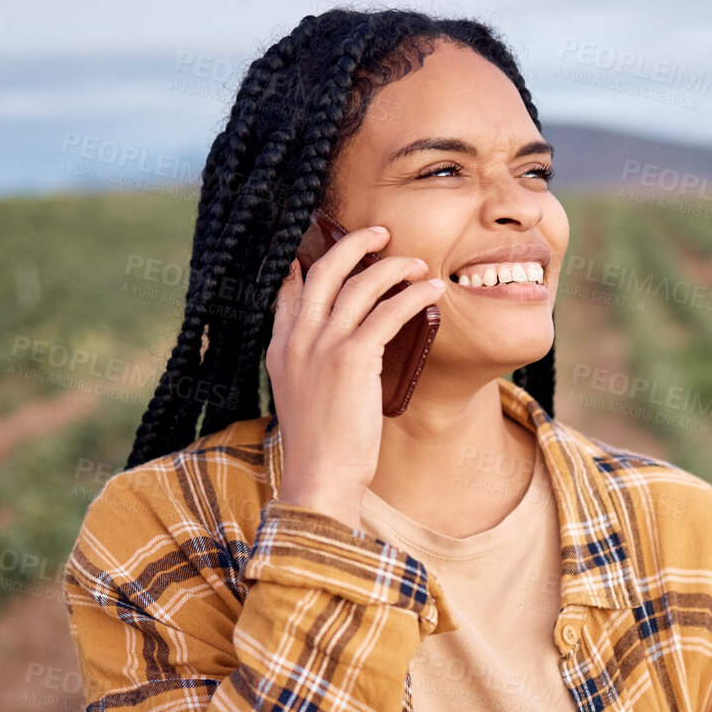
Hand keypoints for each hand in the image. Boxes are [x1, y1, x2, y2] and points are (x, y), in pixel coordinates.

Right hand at [265, 223, 445, 529]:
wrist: (319, 477)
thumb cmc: (321, 448)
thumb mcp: (303, 399)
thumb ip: (312, 367)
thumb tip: (341, 351)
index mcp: (280, 348)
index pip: (289, 289)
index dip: (308, 261)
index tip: (325, 245)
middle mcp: (296, 339)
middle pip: (323, 270)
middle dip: (353, 244)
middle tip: (380, 234)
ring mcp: (321, 346)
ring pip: (359, 285)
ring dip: (393, 266)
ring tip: (417, 263)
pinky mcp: (352, 358)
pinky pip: (388, 312)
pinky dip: (413, 296)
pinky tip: (431, 291)